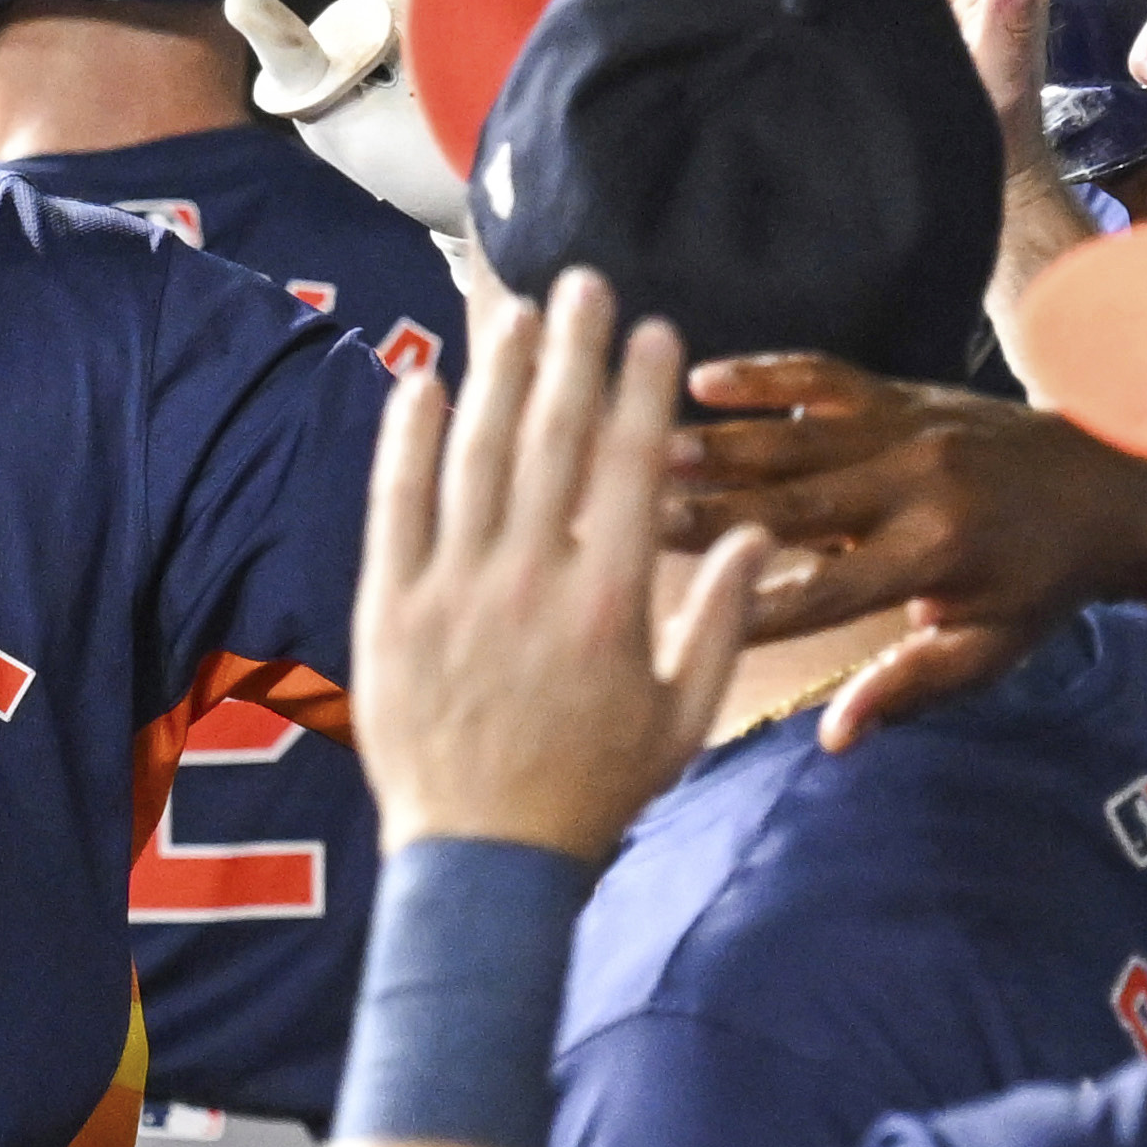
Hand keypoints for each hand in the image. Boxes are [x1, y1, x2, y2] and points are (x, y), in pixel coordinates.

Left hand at [355, 268, 743, 859]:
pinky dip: (407, 439)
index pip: (628, 465)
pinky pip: (395, 505)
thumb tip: (756, 536)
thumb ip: (720, 621)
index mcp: (608, 602)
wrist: (485, 863)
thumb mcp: (682, 718)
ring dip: (495, 374)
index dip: (640, 388)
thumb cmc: (591, 793)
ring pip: (474, 456)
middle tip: (582, 283)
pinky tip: (419, 381)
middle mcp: (530, 581)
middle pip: (551, 437)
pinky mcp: (390, 609)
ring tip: (511, 311)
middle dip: (570, 350)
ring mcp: (453, 591)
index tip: (652, 331)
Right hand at [671, 355, 1146, 746]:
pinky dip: (766, 372)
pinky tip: (704, 377)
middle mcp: (914, 485)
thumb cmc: (1044, 583)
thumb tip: (833, 738)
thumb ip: (909, 686)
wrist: (1116, 483)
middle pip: (791, 504)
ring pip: (796, 434)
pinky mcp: (905, 392)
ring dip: (718, 443)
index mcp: (933, 557)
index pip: (821, 593)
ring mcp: (907, 429)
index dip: (748, 608)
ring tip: (644, 447)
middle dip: (707, 513)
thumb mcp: (990, 651)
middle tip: (627, 514)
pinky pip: (825, 374)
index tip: (676, 621)